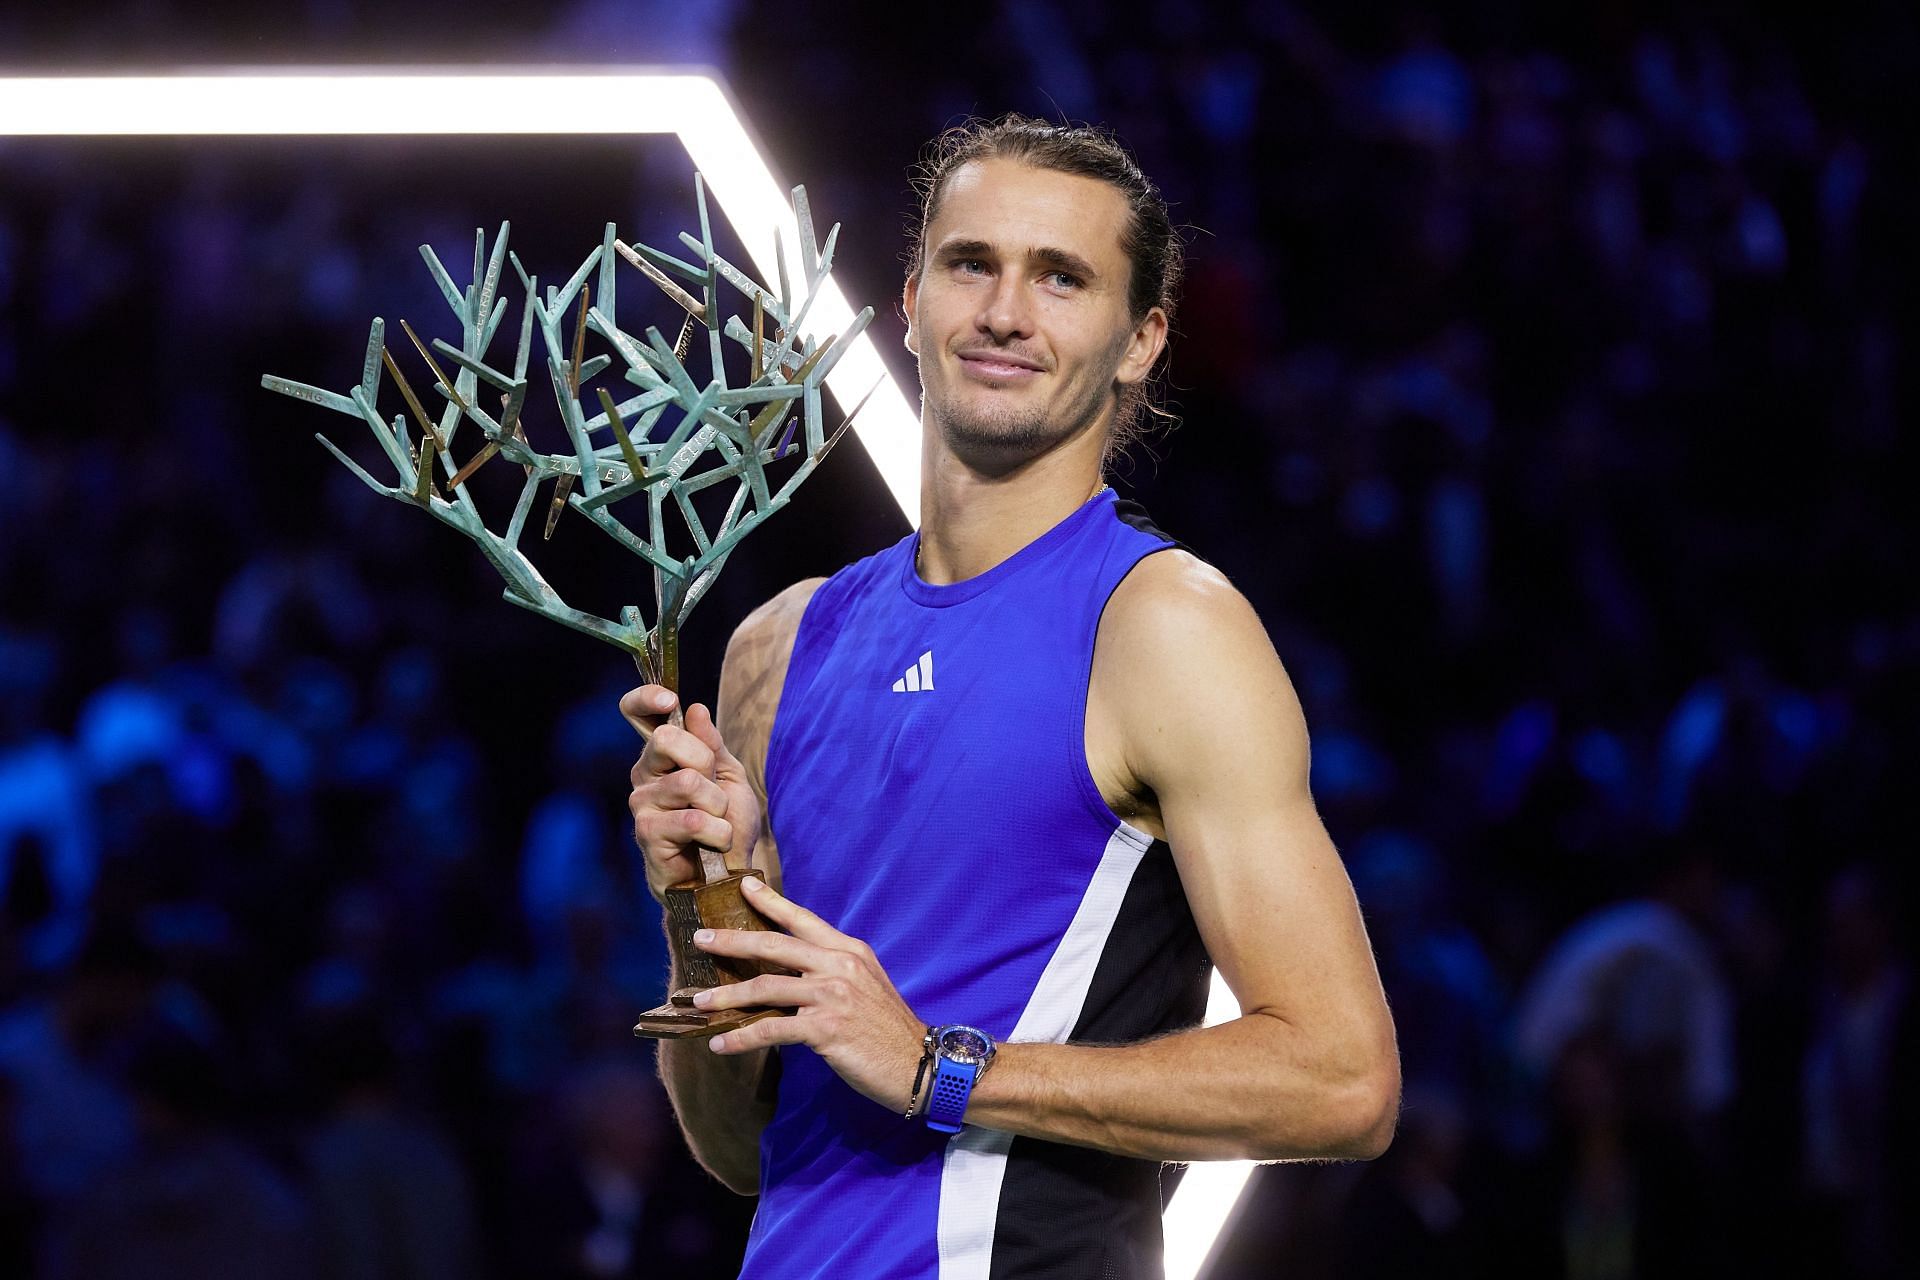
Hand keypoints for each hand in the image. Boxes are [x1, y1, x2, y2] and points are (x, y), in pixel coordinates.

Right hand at [621, 684, 761, 902]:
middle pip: (667, 739)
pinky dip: (718, 832)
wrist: (727, 877)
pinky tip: (713, 844)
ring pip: (689, 781)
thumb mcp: (729, 778)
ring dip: (719, 807)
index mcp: (661, 756)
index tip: (668, 699)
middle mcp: (644, 776)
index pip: (636, 713)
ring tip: (717, 825)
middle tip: (715, 792)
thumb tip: (695, 709)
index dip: (645, 698)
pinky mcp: (647, 835)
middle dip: (706, 763)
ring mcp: (642, 805)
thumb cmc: (726, 825)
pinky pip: (693, 819)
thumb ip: (712, 745)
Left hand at [695, 877, 926, 1113]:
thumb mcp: (865, 985)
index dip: (770, 901)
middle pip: (774, 945)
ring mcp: (831, 995)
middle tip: (701, 939)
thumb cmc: (888, 1029)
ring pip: (765, 987)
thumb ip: (832, 971)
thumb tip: (791, 973)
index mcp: (849, 950)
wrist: (918, 1064)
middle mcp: (839, 965)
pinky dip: (740, 1038)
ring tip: (699, 1003)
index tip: (744, 886)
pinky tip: (721, 1044)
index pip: (803, 919)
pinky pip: (770, 1029)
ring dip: (726, 995)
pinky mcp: (824, 1028)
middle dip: (732, 941)